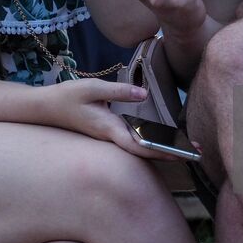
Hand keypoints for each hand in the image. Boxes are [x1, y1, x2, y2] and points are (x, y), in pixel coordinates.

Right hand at [36, 77, 176, 159]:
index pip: (140, 145)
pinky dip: (152, 140)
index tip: (182, 154)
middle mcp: (112, 137)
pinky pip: (135, 139)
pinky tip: (165, 138)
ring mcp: (111, 136)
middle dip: (171, 152)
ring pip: (141, 146)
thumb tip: (144, 94)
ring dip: (164, 147)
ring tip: (188, 146)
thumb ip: (118, 90)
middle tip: (197, 152)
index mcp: (109, 130)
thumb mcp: (92, 88)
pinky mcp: (110, 131)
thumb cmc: (67, 97)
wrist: (45, 108)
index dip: (162, 151)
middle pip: (146, 151)